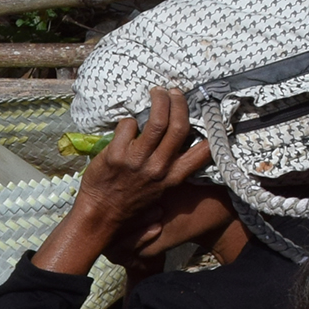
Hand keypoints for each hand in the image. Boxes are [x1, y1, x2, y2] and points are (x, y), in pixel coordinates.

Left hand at [71, 88, 214, 231]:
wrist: (100, 216)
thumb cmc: (129, 204)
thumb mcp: (159, 193)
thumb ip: (172, 173)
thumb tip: (185, 154)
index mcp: (171, 178)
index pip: (202, 153)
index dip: (209, 130)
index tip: (207, 114)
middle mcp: (158, 168)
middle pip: (178, 127)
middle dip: (179, 103)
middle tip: (174, 93)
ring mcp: (137, 161)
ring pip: (156, 121)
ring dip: (159, 101)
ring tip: (157, 92)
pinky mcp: (115, 155)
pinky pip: (128, 125)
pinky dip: (128, 121)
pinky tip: (126, 125)